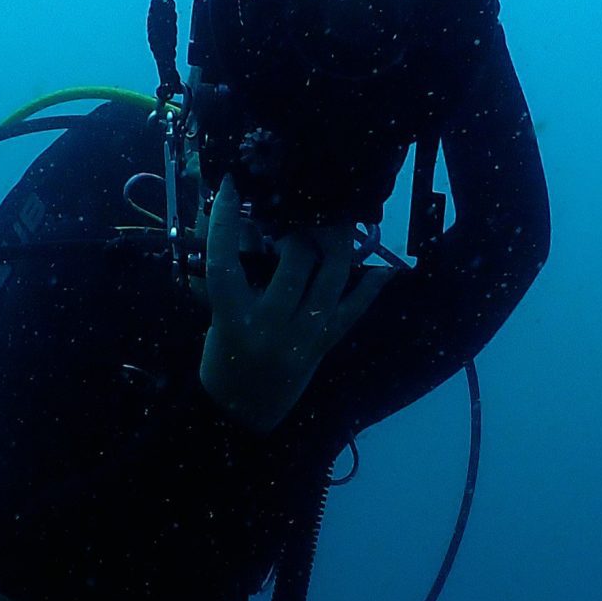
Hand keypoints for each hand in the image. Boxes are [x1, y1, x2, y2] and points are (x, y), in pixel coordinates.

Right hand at [198, 176, 387, 431]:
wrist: (240, 414)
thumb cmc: (221, 359)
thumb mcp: (216, 317)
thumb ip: (232, 276)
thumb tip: (249, 227)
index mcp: (231, 318)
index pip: (225, 260)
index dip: (226, 220)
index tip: (232, 186)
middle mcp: (270, 328)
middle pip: (294, 265)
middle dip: (297, 232)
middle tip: (297, 215)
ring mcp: (301, 339)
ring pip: (331, 281)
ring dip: (337, 244)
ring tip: (337, 220)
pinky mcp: (322, 348)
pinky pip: (353, 312)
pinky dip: (371, 288)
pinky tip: (385, 268)